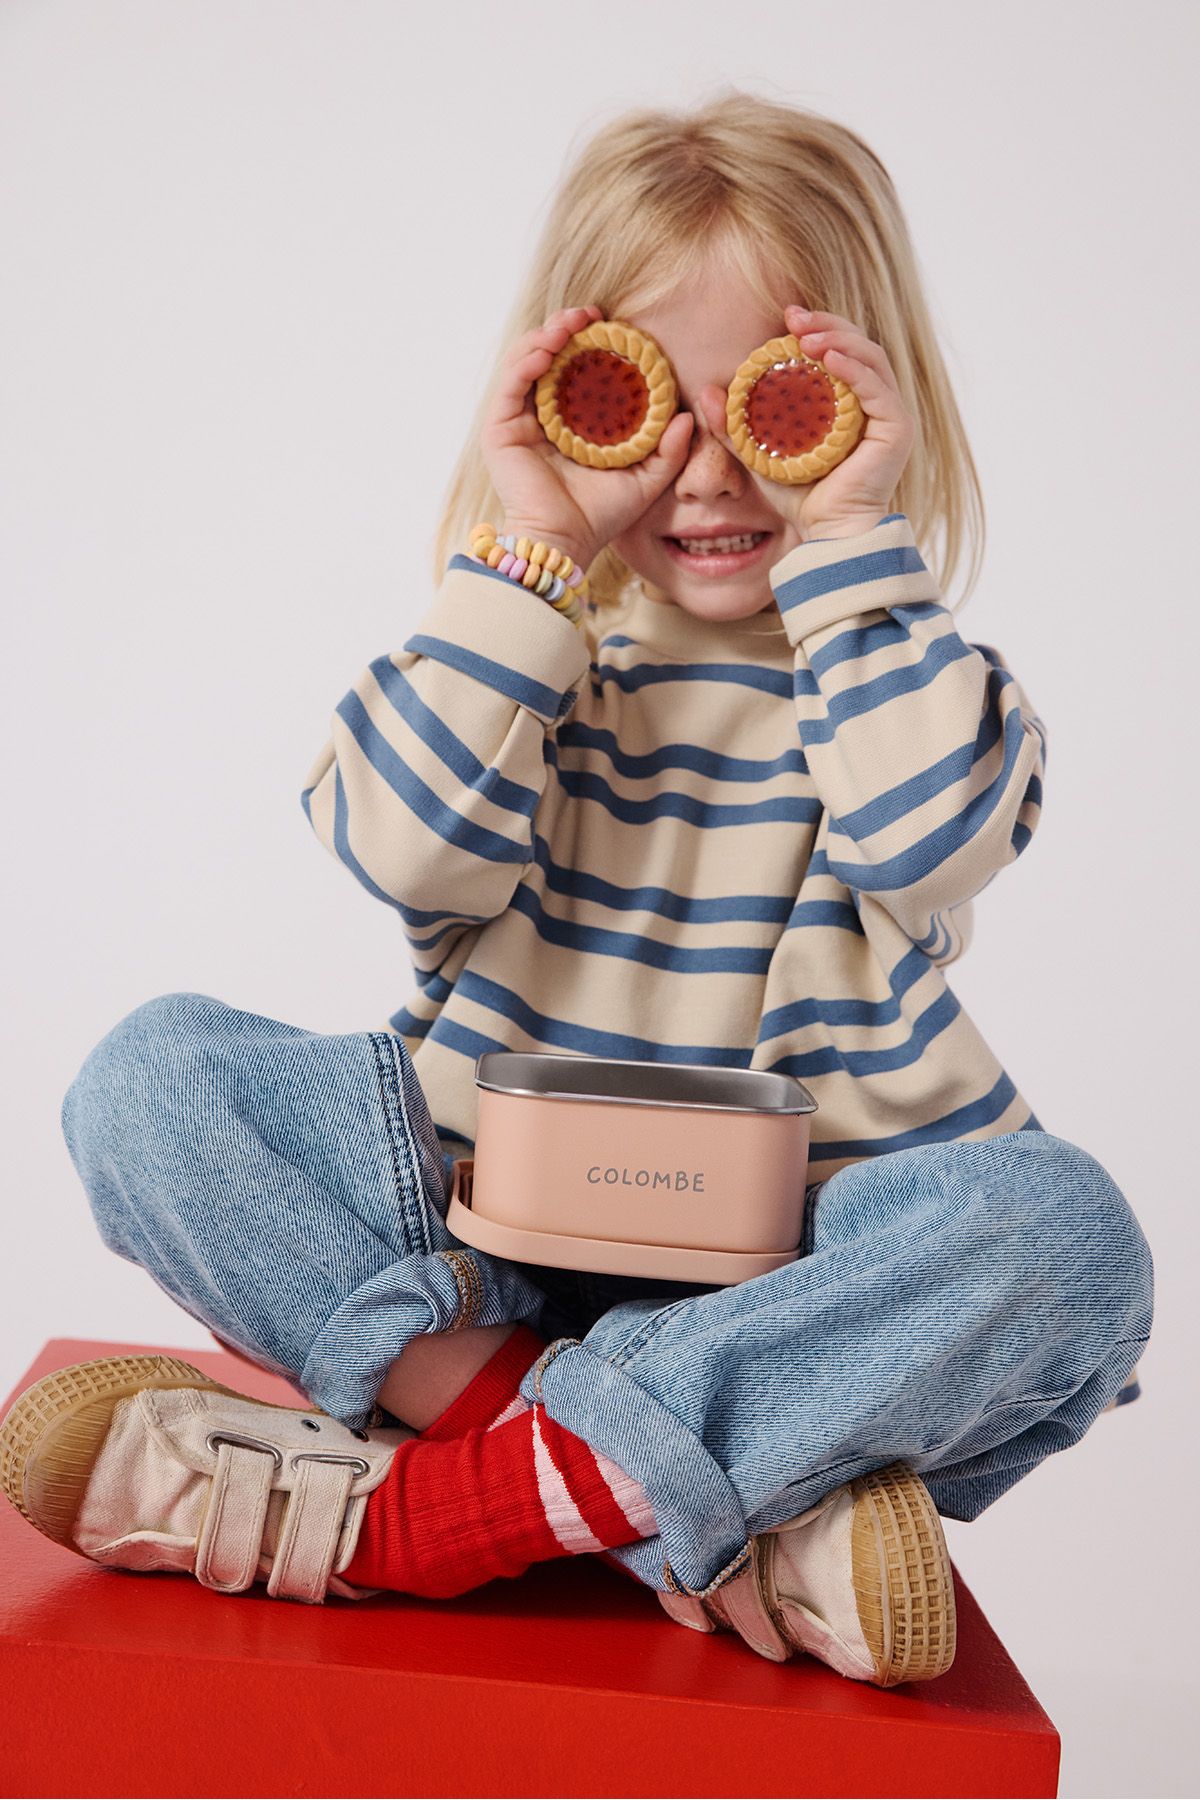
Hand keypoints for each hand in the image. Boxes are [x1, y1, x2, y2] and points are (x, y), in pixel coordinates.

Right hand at [480, 305, 696, 569]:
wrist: (565, 543)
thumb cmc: (600, 516)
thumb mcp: (645, 479)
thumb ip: (668, 451)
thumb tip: (687, 416)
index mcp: (571, 422)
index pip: (576, 369)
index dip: (591, 341)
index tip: (613, 323)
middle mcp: (541, 416)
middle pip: (548, 356)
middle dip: (566, 327)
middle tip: (591, 313)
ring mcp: (518, 421)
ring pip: (525, 361)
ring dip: (545, 334)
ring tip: (570, 323)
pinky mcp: (499, 430)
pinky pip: (510, 384)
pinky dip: (527, 360)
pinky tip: (549, 349)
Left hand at [695, 305, 916, 543]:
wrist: (826, 534)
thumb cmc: (800, 497)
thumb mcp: (759, 454)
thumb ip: (735, 426)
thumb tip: (707, 392)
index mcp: (848, 401)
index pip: (838, 351)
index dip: (816, 327)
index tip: (786, 316)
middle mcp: (874, 403)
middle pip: (857, 345)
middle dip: (826, 324)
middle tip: (793, 316)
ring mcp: (889, 414)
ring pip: (871, 358)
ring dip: (840, 339)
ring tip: (807, 335)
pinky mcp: (897, 430)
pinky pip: (879, 390)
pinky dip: (856, 370)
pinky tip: (830, 359)